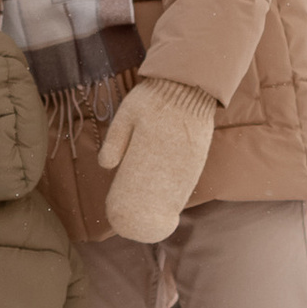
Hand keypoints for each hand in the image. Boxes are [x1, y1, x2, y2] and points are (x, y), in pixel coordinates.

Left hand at [95, 80, 217, 243]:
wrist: (186, 82)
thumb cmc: (152, 98)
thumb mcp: (127, 113)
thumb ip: (116, 139)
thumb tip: (106, 166)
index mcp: (153, 149)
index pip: (143, 186)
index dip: (136, 206)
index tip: (125, 215)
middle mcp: (174, 158)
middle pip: (162, 194)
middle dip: (150, 211)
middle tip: (139, 224)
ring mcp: (190, 159)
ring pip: (177, 190)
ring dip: (166, 205)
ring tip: (155, 217)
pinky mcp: (200, 155)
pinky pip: (188, 180)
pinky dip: (179, 193)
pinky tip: (173, 202)